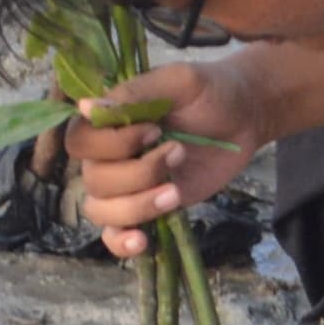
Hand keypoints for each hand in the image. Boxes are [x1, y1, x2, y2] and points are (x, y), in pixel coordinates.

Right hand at [69, 58, 264, 251]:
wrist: (243, 117)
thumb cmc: (208, 91)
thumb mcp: (177, 82)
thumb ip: (134, 94)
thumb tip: (84, 106)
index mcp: (107, 122)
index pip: (79, 142)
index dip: (113, 144)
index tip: (154, 131)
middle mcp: (108, 156)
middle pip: (94, 180)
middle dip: (138, 173)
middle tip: (179, 152)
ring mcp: (126, 186)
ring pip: (102, 210)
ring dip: (137, 206)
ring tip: (174, 193)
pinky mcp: (146, 209)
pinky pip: (114, 235)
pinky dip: (121, 242)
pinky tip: (142, 241)